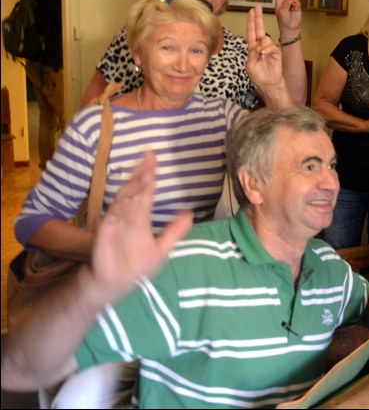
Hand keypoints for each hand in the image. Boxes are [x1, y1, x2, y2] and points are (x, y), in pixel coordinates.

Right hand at [90, 151, 191, 304]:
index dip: (149, 174)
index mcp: (141, 217)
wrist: (114, 285)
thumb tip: (189, 213)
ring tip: (145, 173)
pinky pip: (114, 216)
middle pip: (136, 189)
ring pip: (126, 198)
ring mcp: (116, 222)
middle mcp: (128, 216)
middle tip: (149, 156)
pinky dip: (121, 206)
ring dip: (135, 185)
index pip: (146, 191)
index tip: (153, 158)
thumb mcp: (162, 248)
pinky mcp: (107, 232)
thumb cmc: (135, 267)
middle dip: (142, 172)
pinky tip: (128, 196)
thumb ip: (175, 231)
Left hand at [246, 4, 284, 91]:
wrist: (268, 84)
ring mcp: (269, 48)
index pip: (252, 31)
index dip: (251, 21)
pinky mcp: (276, 52)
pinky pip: (271, 46)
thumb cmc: (258, 76)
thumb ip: (252, 54)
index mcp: (253, 47)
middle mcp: (261, 45)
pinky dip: (267, 49)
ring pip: (265, 38)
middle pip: (259, 28)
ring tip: (261, 55)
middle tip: (257, 7)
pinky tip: (264, 55)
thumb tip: (258, 46)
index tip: (251, 11)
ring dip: (261, 45)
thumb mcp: (250, 65)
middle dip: (258, 17)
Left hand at [274, 0, 301, 35]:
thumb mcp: (282, 12)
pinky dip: (297, 5)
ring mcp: (291, 3)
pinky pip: (298, 1)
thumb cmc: (283, 21)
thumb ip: (286, 3)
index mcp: (279, 1)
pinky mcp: (297, 6)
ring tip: (292, 8)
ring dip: (294, 0)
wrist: (290, 28)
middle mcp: (285, 0)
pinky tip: (295, 9)